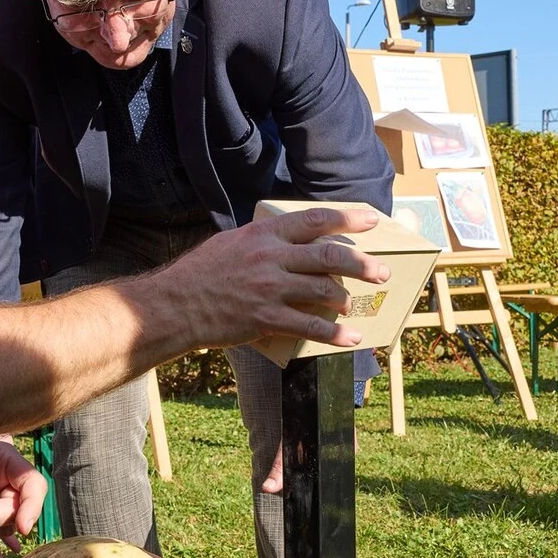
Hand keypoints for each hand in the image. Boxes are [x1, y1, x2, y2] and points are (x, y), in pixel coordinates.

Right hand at [162, 207, 390, 349]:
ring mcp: (271, 289)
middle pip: (329, 256)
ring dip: (346, 299)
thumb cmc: (199, 273)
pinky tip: (351, 339)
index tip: (371, 220)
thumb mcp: (231, 242)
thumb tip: (287, 243)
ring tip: (354, 305)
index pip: (315, 220)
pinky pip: (311, 327)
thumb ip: (262, 241)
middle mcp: (271, 257)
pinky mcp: (267, 319)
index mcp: (264, 233)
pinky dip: (335, 335)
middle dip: (361, 264)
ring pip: (324, 290)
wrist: (175, 305)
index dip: (348, 219)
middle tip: (382, 272)